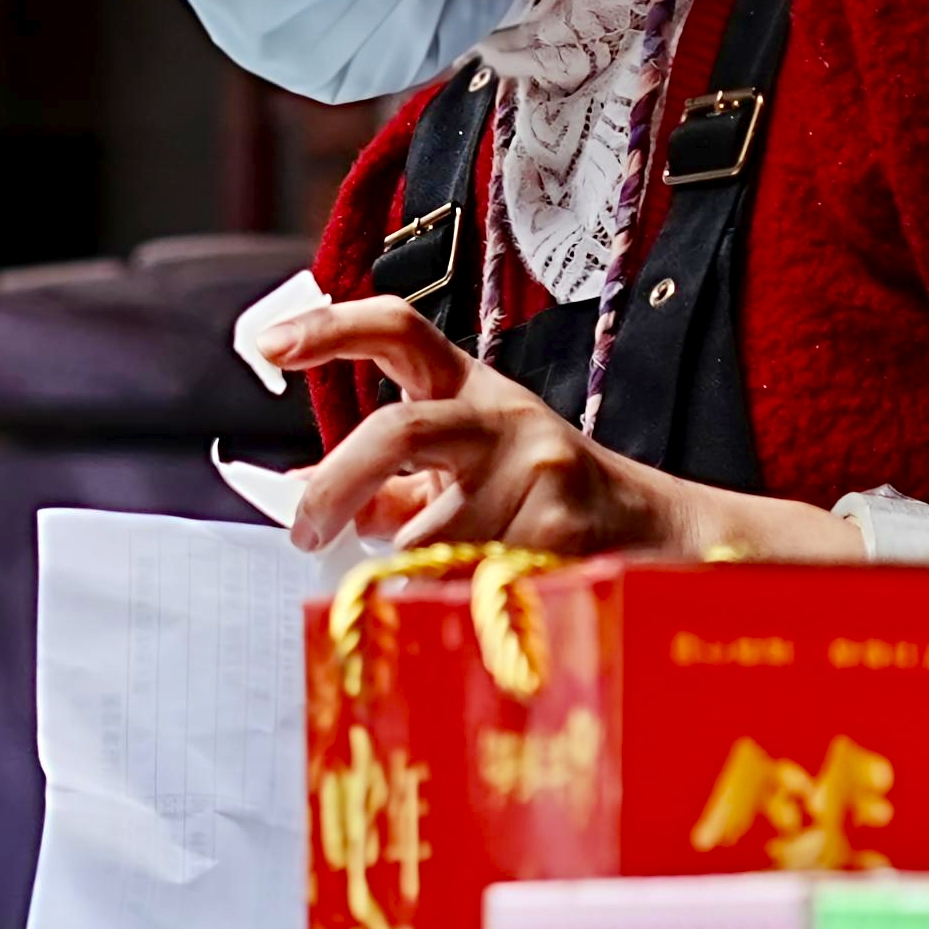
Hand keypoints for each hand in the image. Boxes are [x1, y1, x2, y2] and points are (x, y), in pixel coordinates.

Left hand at [254, 297, 861, 563]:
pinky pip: (469, 579)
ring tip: (459, 579)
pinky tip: (491, 599)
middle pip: (399, 432)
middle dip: (336, 484)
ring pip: (428, 537)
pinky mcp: (561, 531)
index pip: (399, 330)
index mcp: (472, 391)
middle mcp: (505, 417)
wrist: (664, 536)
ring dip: (419, 573)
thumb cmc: (544, 503)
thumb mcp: (463, 473)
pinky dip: (457, 600)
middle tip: (303, 529)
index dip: (330, 328)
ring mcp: (539, 472)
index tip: (264, 343)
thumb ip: (386, 482)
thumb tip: (293, 492)